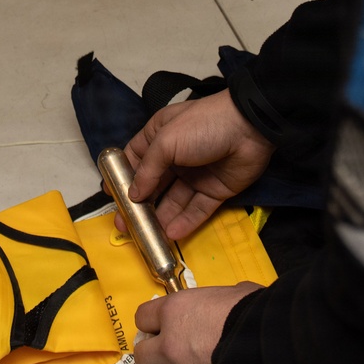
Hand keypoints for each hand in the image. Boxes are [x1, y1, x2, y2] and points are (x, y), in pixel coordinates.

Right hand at [119, 90, 274, 239]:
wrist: (251, 128)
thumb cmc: (202, 126)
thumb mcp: (166, 141)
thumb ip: (147, 170)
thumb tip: (133, 195)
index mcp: (159, 137)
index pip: (135, 160)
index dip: (122, 178)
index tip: (113, 198)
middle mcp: (175, 158)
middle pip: (152, 186)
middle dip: (139, 207)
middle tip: (126, 227)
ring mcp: (195, 176)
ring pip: (173, 202)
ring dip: (160, 219)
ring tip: (148, 237)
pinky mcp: (215, 191)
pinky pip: (196, 210)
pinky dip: (184, 222)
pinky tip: (172, 234)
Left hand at [133, 282, 261, 363]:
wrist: (274, 349)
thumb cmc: (256, 314)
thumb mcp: (237, 293)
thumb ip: (219, 301)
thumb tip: (229, 301)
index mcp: (176, 312)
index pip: (143, 317)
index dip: (154, 323)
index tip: (162, 326)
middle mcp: (171, 345)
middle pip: (143, 355)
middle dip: (155, 355)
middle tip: (172, 354)